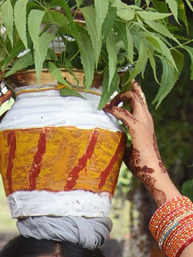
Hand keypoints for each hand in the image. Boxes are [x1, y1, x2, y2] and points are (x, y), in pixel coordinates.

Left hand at [108, 81, 175, 204]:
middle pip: (138, 95)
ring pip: (134, 99)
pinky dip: (114, 109)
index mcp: (145, 121)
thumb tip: (109, 140)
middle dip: (125, 91)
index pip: (140, 101)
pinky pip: (124, 114)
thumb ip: (120, 139)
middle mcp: (146, 118)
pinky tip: (106, 108)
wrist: (150, 169)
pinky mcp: (137, 129)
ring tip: (108, 101)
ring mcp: (143, 122)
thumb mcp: (127, 146)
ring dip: (119, 97)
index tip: (123, 87)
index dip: (133, 91)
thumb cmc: (139, 161)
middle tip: (112, 95)